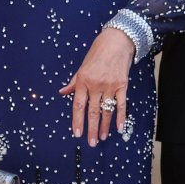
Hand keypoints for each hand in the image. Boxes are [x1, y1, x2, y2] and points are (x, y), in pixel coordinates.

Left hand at [60, 26, 133, 146]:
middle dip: (92, 129)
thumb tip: (62, 92)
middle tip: (91, 142)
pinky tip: (119, 127)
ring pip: (107, 110)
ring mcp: (109, 85)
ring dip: (105, 125)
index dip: (77, 121)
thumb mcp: (82, 66)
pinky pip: (121, 104)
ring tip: (103, 138)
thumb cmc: (98, 52)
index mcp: (82, 81)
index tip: (77, 134)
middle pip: (92, 111)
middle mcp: (95, 85)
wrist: (117, 41)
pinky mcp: (122, 84)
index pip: (78, 106)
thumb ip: (73, 82)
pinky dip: (121, 116)